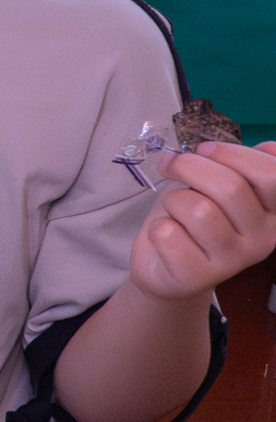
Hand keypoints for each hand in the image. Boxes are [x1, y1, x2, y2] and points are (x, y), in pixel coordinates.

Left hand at [130, 142, 275, 300]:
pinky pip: (168, 233)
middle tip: (172, 166)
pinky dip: (157, 226)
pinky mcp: (197, 275)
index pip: (271, 174)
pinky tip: (166, 234)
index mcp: (271, 212)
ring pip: (198, 209)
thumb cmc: (191, 219)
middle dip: (190, 166)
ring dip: (173, 199)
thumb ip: (242, 168)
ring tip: (173, 209)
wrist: (167, 268)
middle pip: (230, 187)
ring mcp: (232, 260)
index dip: (231, 153)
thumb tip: (270, 147)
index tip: (203, 150)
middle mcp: (262, 239)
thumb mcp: (217, 188)